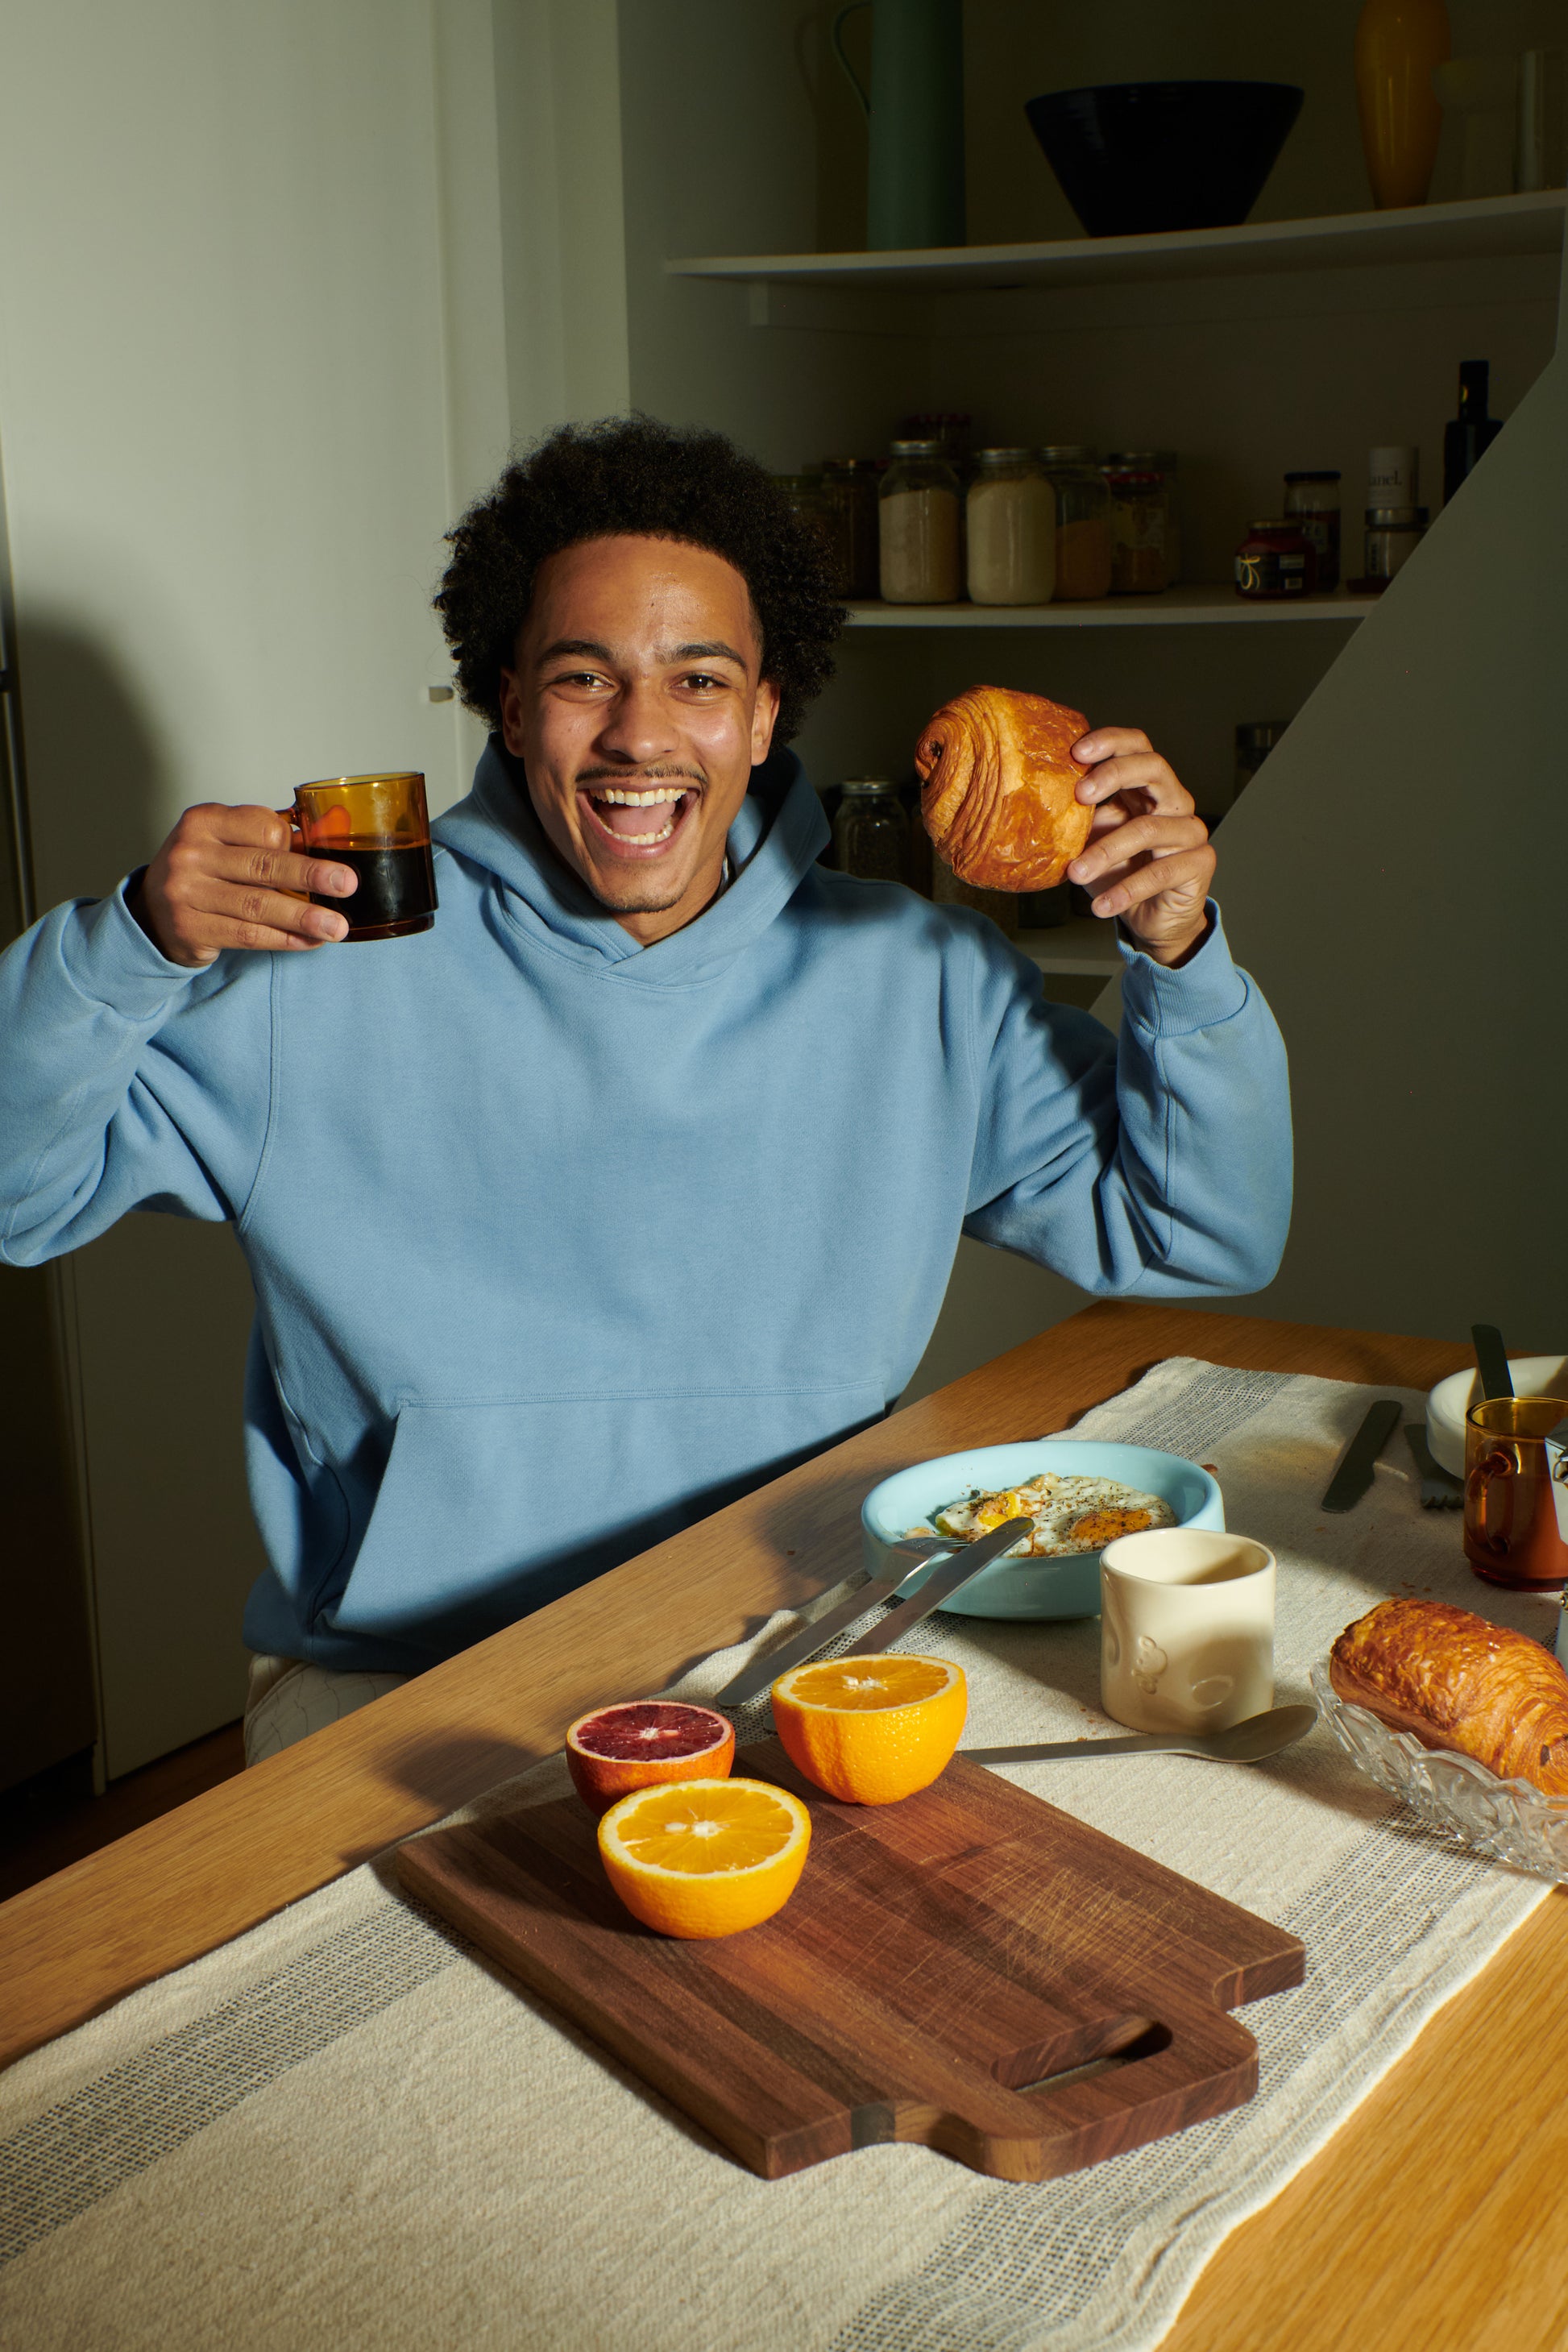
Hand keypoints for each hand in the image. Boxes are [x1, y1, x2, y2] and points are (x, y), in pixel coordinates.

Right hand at [128, 803, 356, 967]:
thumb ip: (268, 840)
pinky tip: (309, 940)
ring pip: (258, 905)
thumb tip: (329, 840)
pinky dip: (284, 939)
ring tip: (337, 926)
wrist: (152, 912)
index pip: (262, 827)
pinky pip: (247, 935)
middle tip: (347, 884)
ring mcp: (186, 892)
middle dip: (310, 876)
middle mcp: (191, 853)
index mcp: (204, 820)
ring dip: (304, 917)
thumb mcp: (225, 842)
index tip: (319, 854)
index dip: (293, 843)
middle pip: (263, 865)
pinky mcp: (190, 928)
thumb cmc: (202, 871)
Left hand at [1065, 727, 1214, 966]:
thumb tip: (1043, 801)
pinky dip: (1126, 891)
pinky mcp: (1200, 862)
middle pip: (1153, 767)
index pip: (1137, 746)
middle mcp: (1174, 801)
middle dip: (1114, 775)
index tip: (1076, 752)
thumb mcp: (1092, 841)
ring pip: (1148, 829)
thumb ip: (1079, 819)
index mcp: (1146, 787)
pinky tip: (1101, 905)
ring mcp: (1190, 830)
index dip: (1111, 741)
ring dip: (1106, 851)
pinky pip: (1161, 873)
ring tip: (1075, 873)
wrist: (1151, 918)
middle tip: (1080, 795)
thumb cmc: (1121, 873)